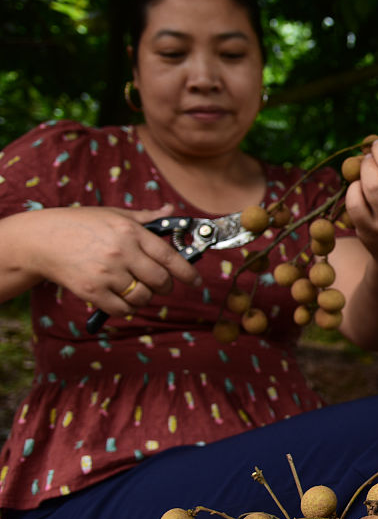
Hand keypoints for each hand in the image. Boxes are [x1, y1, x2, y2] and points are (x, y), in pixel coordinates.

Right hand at [24, 204, 200, 315]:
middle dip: (166, 286)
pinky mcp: (91, 291)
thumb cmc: (80, 224)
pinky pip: (122, 309)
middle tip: (163, 285)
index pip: (169, 256)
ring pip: (143, 297)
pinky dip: (128, 308)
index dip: (187, 272)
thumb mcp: (114, 214)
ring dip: (147, 298)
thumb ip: (146, 217)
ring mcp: (106, 273)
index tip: (196, 280)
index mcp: (130, 232)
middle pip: (160, 280)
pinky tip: (124, 299)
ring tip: (140, 290)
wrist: (40, 240)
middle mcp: (121, 252)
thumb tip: (171, 210)